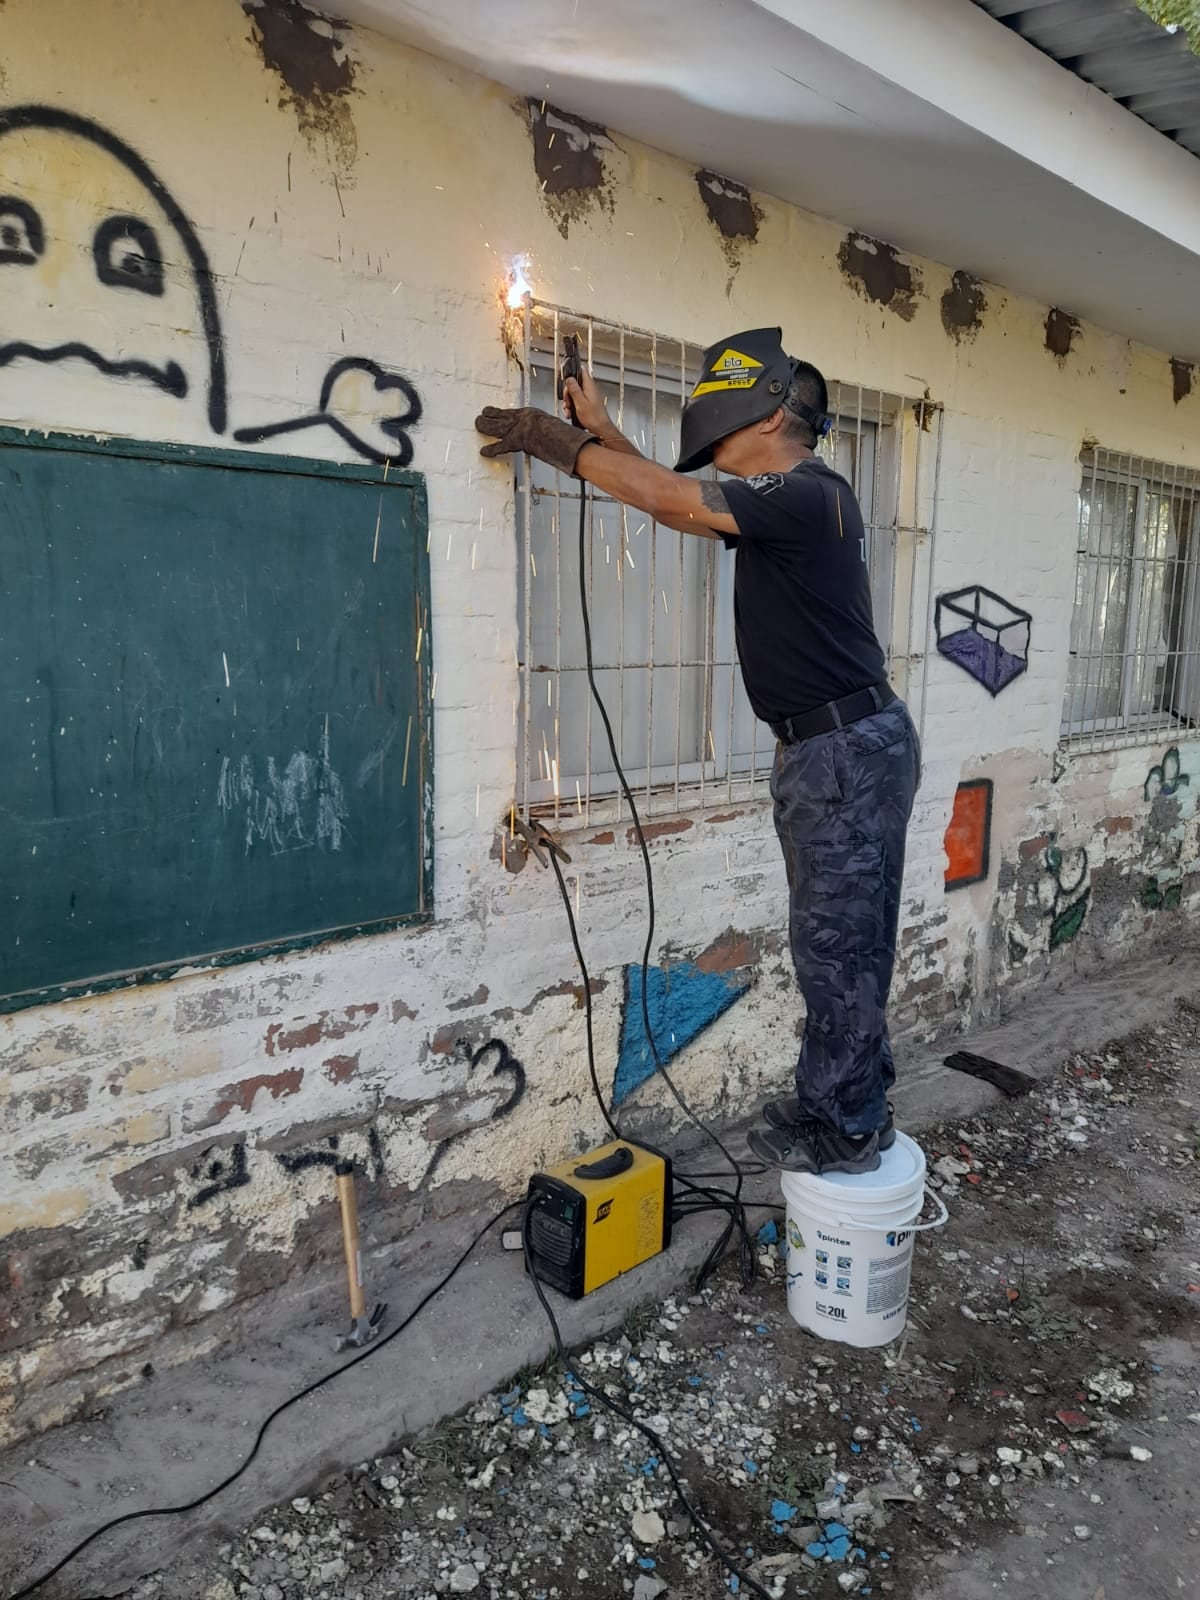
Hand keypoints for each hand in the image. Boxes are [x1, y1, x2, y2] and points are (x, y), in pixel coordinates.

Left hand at [475, 405, 595, 475]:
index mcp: (526, 414)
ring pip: (495, 426)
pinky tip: (483, 452)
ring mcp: (514, 429)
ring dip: (484, 425)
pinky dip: (491, 449)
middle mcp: (518, 419)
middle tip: (479, 416)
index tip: (491, 411)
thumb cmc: (559, 431)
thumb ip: (553, 431)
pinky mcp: (514, 440)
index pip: (509, 413)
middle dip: (487, 416)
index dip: (499, 413)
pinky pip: (500, 445)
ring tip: (477, 424)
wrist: (556, 433)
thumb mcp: (555, 426)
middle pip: (498, 416)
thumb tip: (571, 438)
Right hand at [562, 367, 613, 436]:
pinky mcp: (587, 404)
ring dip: (569, 402)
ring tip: (569, 411)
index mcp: (589, 386)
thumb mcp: (580, 403)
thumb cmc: (594, 418)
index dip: (572, 373)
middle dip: (568, 393)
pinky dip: (572, 407)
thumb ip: (574, 389)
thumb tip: (569, 378)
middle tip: (567, 402)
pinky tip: (571, 414)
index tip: (566, 379)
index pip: (581, 371)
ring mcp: (589, 397)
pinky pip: (577, 402)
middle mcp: (590, 389)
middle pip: (574, 384)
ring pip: (574, 394)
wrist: (601, 430)